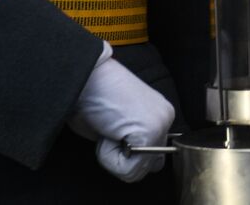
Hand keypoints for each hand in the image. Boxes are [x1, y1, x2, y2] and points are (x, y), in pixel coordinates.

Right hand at [69, 42, 175, 182]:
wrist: (83, 76)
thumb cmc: (90, 98)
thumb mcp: (117, 125)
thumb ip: (134, 144)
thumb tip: (137, 167)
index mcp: (159, 114)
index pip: (151, 158)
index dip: (125, 154)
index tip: (112, 129)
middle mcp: (165, 118)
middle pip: (147, 167)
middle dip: (122, 158)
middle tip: (109, 130)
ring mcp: (160, 124)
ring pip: (137, 171)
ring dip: (113, 157)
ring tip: (108, 128)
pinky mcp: (150, 131)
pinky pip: (127, 169)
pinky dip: (108, 156)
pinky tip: (107, 130)